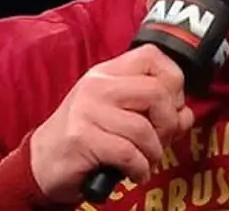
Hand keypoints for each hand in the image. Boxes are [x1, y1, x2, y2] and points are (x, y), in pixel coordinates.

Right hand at [29, 45, 194, 202]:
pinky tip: (136, 173)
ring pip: (144, 128)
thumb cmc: (87, 137)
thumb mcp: (121, 114)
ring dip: (154, 152)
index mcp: (108, 73)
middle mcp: (98, 86)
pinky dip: (140, 168)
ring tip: (147, 161)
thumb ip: (156, 110)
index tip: (171, 105)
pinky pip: (129, 153)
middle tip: (162, 140)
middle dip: (169, 122)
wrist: (42, 162)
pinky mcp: (81, 138)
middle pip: (157, 92)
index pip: (152, 56)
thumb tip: (186, 114)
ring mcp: (87, 110)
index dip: (173, 81)